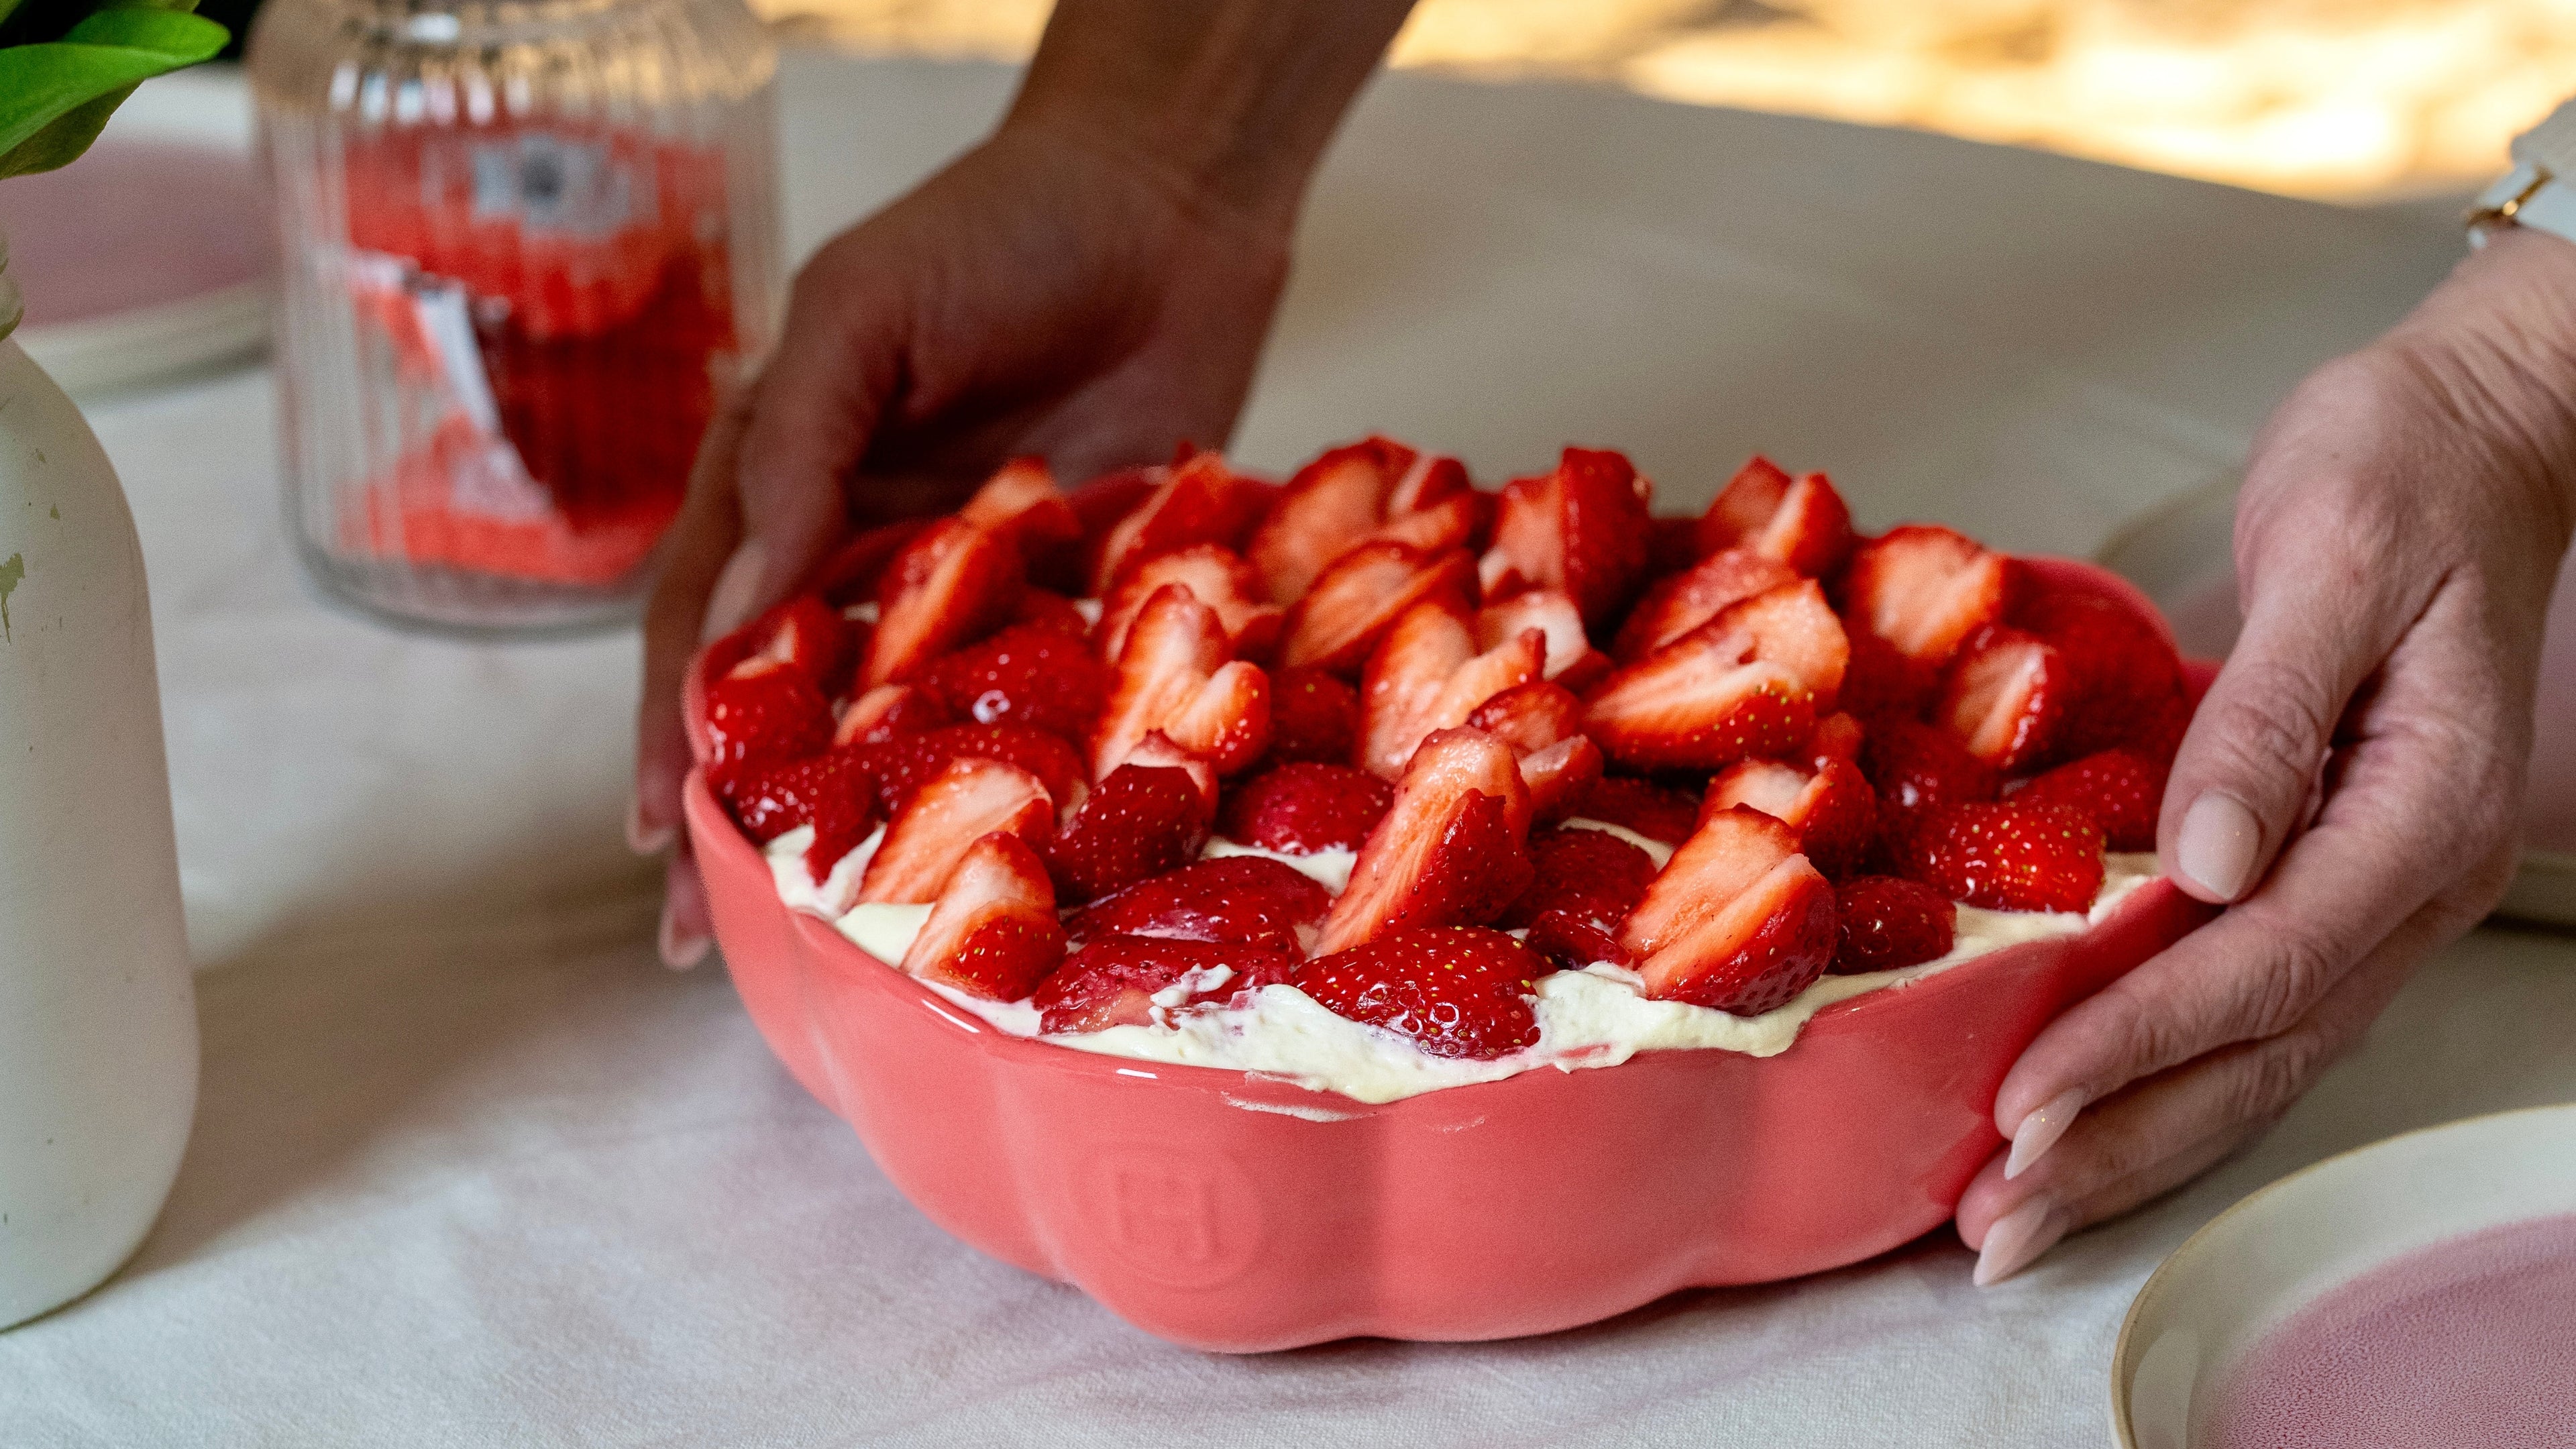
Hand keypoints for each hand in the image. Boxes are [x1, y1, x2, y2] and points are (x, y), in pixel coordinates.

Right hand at [629, 118, 1293, 965]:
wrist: (1168, 203)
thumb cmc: (995, 232)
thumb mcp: (860, 316)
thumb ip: (790, 455)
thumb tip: (733, 625)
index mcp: (783, 484)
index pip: (704, 631)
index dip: (672, 734)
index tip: (654, 839)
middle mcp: (869, 555)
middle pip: (796, 706)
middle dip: (757, 814)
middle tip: (724, 937)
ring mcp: (979, 591)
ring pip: (914, 728)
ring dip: (884, 825)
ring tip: (850, 933)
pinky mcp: (1085, 604)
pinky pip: (1050, 704)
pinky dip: (1031, 776)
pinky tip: (1020, 858)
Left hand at [1957, 227, 2575, 1282]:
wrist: (2465, 439)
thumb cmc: (2399, 472)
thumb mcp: (2333, 557)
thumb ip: (2270, 710)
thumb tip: (2211, 857)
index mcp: (2423, 807)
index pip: (2268, 963)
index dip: (2142, 1041)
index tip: (2028, 1101)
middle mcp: (2409, 877)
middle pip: (2264, 1052)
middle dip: (2125, 1144)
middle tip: (1999, 1222)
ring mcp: (2378, 890)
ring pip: (2260, 1059)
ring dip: (2138, 1146)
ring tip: (2018, 1219)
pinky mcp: (2327, 877)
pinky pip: (2250, 1011)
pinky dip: (2163, 1080)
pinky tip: (2082, 1124)